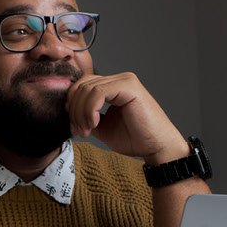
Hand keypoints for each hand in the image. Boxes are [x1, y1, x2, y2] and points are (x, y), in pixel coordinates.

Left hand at [66, 72, 189, 163]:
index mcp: (113, 86)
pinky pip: (99, 92)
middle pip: (82, 85)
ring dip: (81, 112)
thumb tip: (69, 112)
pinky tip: (94, 123)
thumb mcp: (102, 127)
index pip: (82, 85)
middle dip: (74, 110)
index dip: (72, 104)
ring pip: (88, 89)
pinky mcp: (129, 86)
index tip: (73, 126)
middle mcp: (119, 79)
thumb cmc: (135, 138)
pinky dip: (90, 109)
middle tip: (79, 130)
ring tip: (86, 130)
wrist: (157, 147)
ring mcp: (125, 81)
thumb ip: (87, 116)